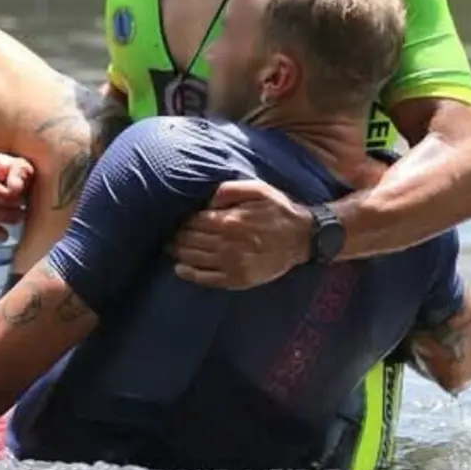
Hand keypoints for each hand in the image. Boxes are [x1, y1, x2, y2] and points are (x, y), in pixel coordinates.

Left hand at [169, 179, 313, 288]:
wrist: (303, 237)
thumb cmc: (279, 210)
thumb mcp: (259, 189)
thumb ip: (229, 190)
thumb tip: (206, 201)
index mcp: (230, 221)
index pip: (194, 221)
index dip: (181, 220)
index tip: (174, 218)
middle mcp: (227, 244)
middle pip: (191, 240)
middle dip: (175, 236)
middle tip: (167, 233)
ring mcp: (232, 264)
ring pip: (195, 259)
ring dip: (178, 253)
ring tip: (169, 247)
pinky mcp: (238, 280)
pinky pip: (207, 279)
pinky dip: (190, 275)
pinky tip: (179, 269)